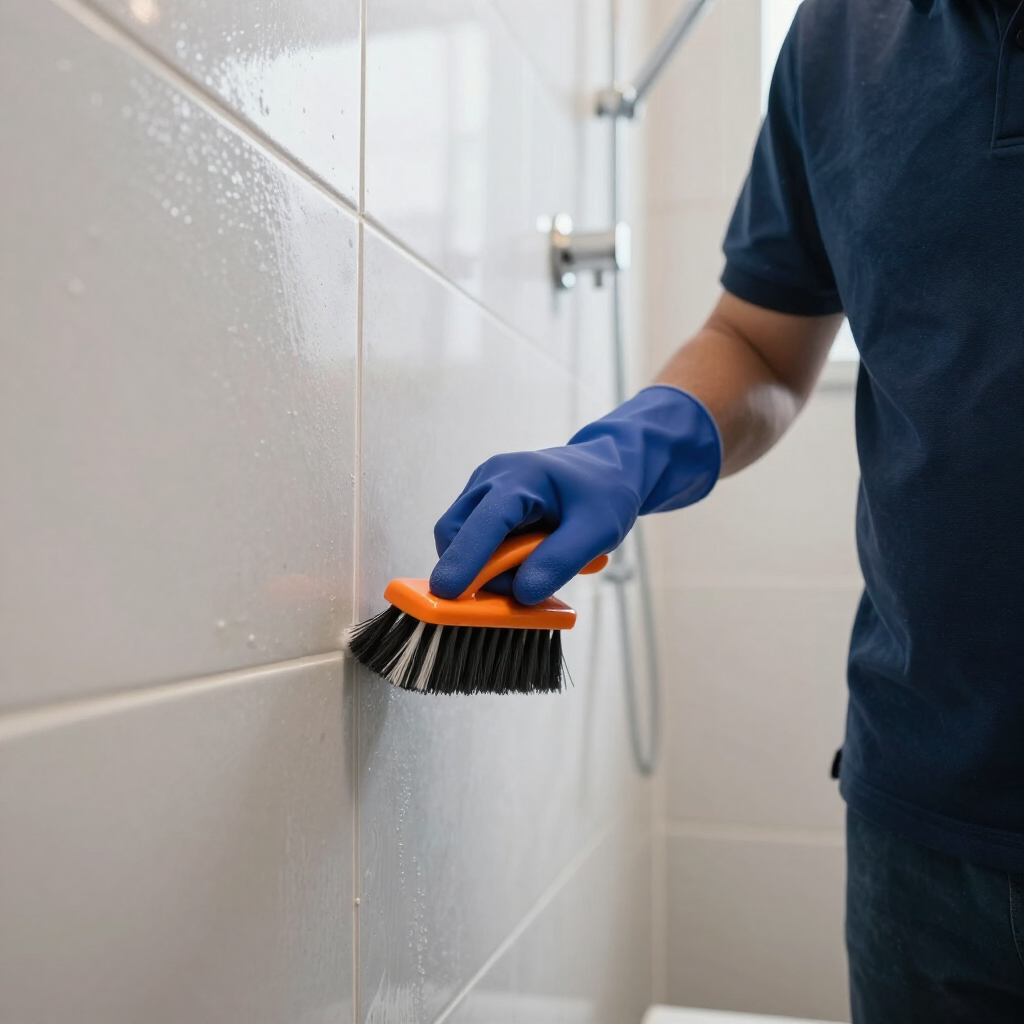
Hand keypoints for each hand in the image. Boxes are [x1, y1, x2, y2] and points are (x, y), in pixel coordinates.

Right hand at [429, 385, 721, 604]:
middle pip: (455, 531)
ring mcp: (484, 488)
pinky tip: (529, 554)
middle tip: (516, 590)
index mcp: (520, 477)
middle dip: (474, 570)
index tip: (448, 593)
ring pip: (461, 538)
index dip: (464, 559)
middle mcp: (492, 478)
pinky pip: (475, 539)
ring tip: (536, 564)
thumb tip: (521, 594)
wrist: (608, 467)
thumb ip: (559, 562)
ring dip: (488, 566)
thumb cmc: (605, 493)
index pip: (482, 523)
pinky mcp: (484, 502)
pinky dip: (494, 559)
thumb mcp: (597, 531)